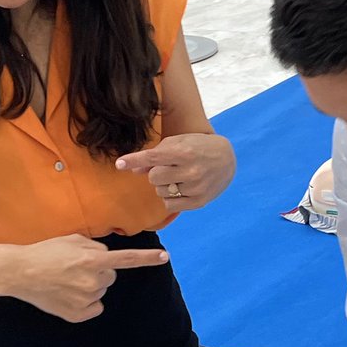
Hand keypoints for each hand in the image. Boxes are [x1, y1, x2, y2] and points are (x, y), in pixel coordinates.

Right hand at [11, 234, 167, 322]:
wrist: (19, 273)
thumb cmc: (45, 253)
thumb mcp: (72, 240)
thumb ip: (95, 246)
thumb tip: (107, 256)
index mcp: (92, 260)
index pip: (126, 260)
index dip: (147, 259)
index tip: (165, 257)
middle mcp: (92, 281)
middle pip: (111, 276)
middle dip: (98, 271)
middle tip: (75, 268)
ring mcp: (86, 300)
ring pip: (100, 291)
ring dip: (89, 286)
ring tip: (66, 280)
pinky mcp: (78, 315)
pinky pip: (94, 307)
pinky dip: (85, 303)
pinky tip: (67, 295)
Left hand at [115, 132, 235, 210]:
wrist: (228, 159)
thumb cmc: (199, 146)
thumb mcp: (179, 142)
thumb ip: (156, 154)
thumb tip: (134, 170)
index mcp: (184, 152)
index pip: (152, 158)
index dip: (133, 160)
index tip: (119, 164)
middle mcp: (191, 171)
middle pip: (153, 177)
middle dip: (156, 172)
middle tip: (168, 167)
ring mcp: (196, 188)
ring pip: (160, 192)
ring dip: (163, 185)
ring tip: (177, 177)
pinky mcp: (199, 202)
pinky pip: (170, 204)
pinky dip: (169, 197)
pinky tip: (179, 188)